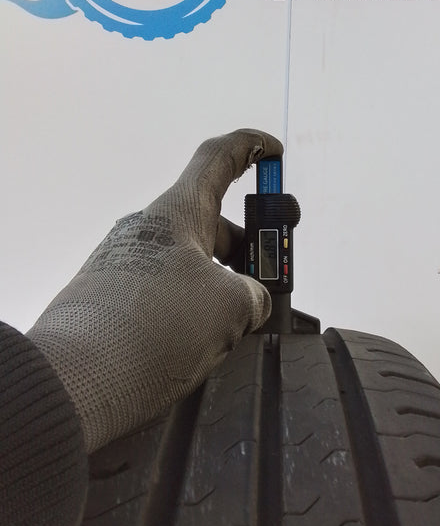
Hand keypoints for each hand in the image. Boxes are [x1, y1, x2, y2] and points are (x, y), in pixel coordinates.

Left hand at [27, 129, 282, 451]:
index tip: (274, 151)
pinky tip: (208, 336)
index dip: (251, 147)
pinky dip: (198, 302)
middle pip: (213, 222)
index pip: (217, 159)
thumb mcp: (229, 306)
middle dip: (251, 246)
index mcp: (178, 213)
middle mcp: (150, 230)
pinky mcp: (118, 298)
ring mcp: (130, 264)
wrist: (78, 378)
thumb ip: (253, 295)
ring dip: (226, 281)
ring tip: (242, 320)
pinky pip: (171, 289)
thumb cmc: (155, 327)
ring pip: (194, 261)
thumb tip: (248, 301)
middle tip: (273, 276)